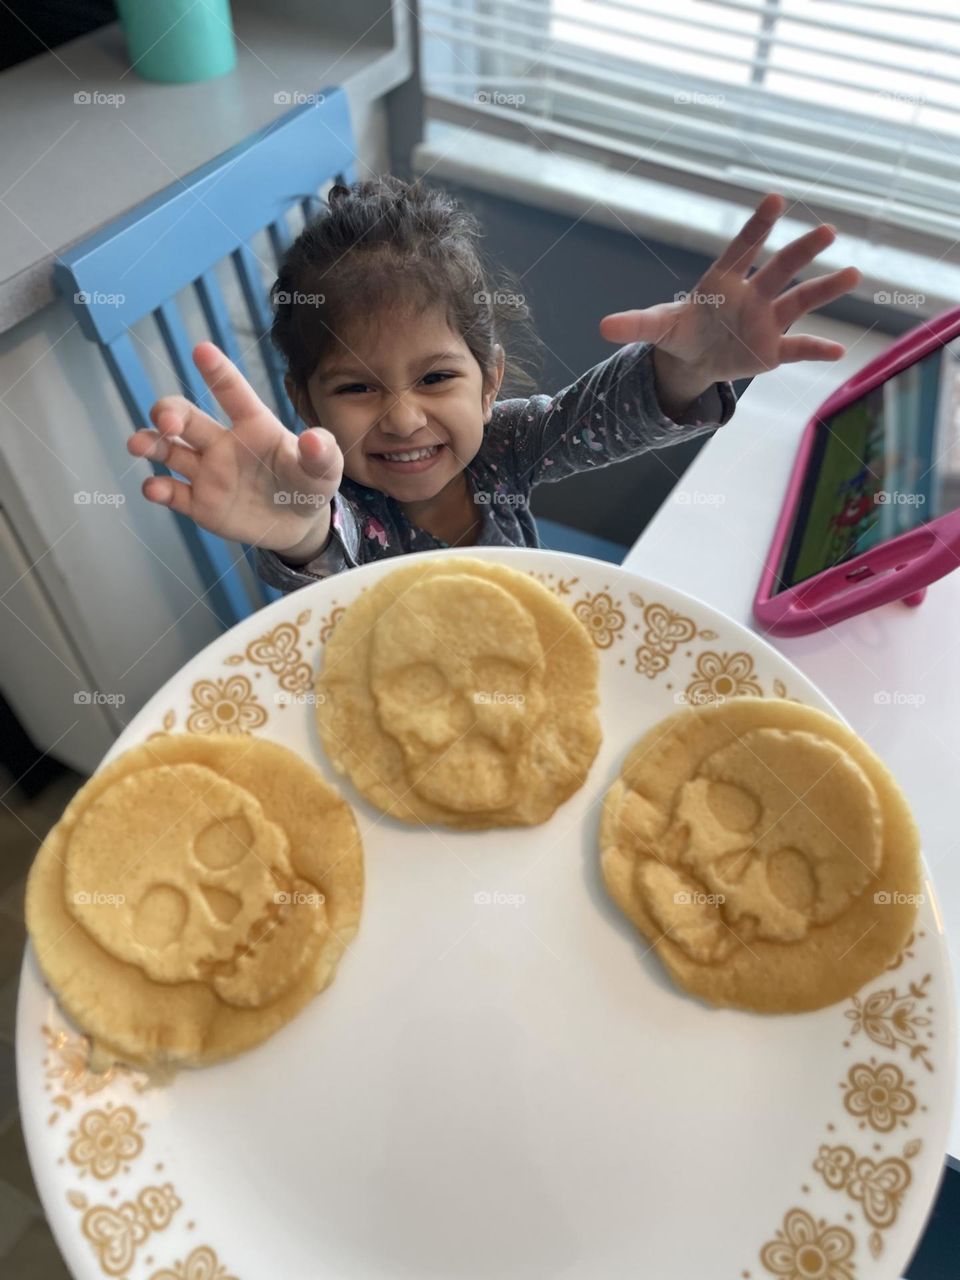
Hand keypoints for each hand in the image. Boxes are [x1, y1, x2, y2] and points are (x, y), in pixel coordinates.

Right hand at [128, 342, 341, 561]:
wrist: (298, 524)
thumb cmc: (309, 484)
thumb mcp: (324, 470)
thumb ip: (321, 453)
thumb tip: (315, 439)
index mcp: (253, 425)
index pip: (232, 392)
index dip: (217, 371)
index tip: (202, 350)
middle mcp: (223, 443)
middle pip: (186, 417)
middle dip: (169, 413)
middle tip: (167, 422)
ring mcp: (208, 472)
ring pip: (168, 450)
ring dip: (149, 443)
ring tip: (138, 445)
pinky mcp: (200, 503)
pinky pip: (173, 493)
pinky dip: (158, 489)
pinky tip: (154, 489)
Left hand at [599, 192, 861, 385]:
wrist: (695, 358)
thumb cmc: (682, 330)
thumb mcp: (657, 327)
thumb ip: (635, 322)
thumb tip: (601, 325)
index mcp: (724, 280)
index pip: (743, 248)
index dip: (757, 226)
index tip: (774, 199)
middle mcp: (753, 294)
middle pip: (781, 268)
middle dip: (802, 250)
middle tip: (827, 230)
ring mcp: (767, 320)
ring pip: (801, 301)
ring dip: (826, 289)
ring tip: (853, 273)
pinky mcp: (773, 350)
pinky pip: (798, 348)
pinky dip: (816, 351)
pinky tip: (837, 353)